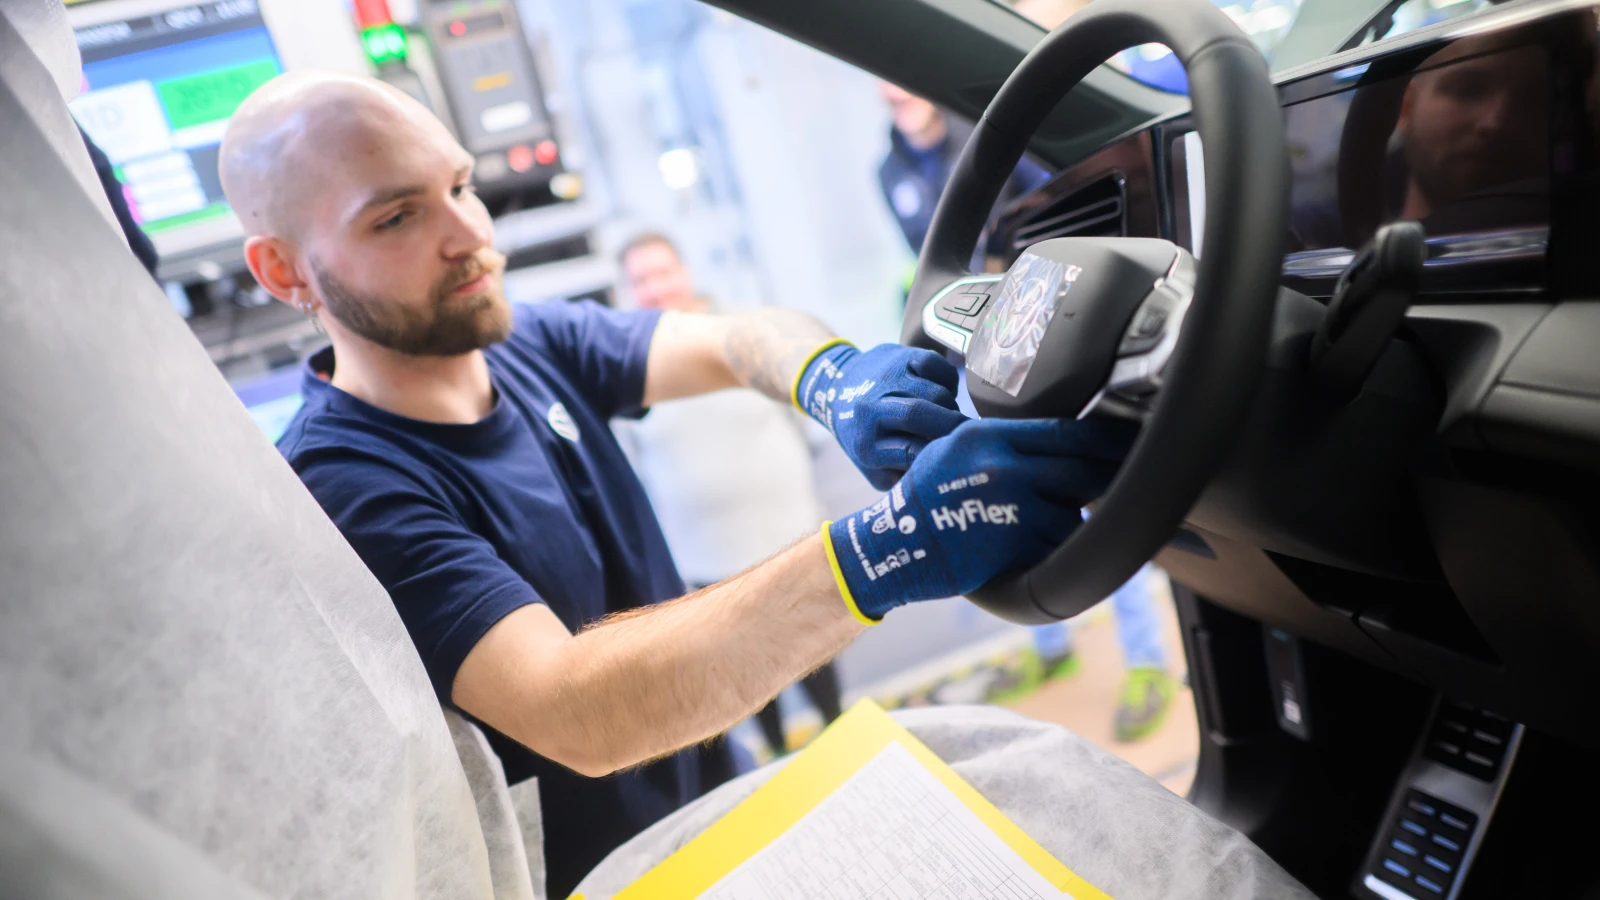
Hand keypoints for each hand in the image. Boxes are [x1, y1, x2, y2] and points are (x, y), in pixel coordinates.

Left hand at [793, 341, 966, 489]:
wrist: (839, 388)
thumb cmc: (866, 436)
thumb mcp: (877, 471)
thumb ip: (905, 480)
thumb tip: (941, 477)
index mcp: (865, 444)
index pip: (912, 452)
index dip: (938, 454)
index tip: (952, 456)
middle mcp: (871, 408)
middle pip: (922, 414)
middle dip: (953, 427)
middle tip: (967, 436)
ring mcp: (886, 378)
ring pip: (937, 394)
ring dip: (950, 408)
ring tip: (946, 417)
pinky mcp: (901, 355)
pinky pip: (938, 367)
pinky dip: (948, 381)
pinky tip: (942, 392)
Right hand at [823, 417, 1136, 621]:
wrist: (896, 543)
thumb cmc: (926, 495)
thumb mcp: (955, 448)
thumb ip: (1001, 441)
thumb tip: (1056, 439)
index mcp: (990, 437)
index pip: (1064, 431)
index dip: (1104, 438)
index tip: (1127, 440)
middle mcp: (1004, 467)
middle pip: (1081, 470)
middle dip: (1110, 476)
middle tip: (1131, 479)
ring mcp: (1010, 508)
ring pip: (1073, 513)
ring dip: (1077, 520)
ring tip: (1069, 523)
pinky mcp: (1013, 546)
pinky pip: (1056, 547)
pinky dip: (1059, 550)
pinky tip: (1048, 549)